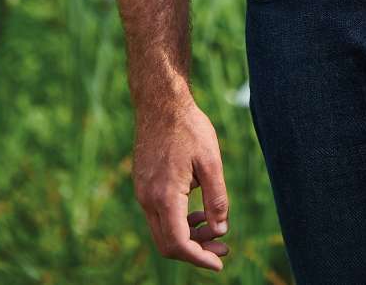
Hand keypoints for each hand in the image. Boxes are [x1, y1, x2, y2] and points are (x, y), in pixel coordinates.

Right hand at [133, 94, 230, 270]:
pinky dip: (178, 222)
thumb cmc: (189, 128)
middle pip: (168, 244)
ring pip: (163, 231)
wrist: (161, 103)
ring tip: (215, 231)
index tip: (220, 262)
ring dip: (188, 237)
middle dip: (196, 251)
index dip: (199, 258)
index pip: (178, 244)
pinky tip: (197, 214)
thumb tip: (221, 230)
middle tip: (223, 248)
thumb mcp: (211, 161)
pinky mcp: (143, 185)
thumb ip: (216, 198)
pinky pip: (158, 216)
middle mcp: (148, 199)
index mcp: (165, 196)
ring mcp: (142, 193)